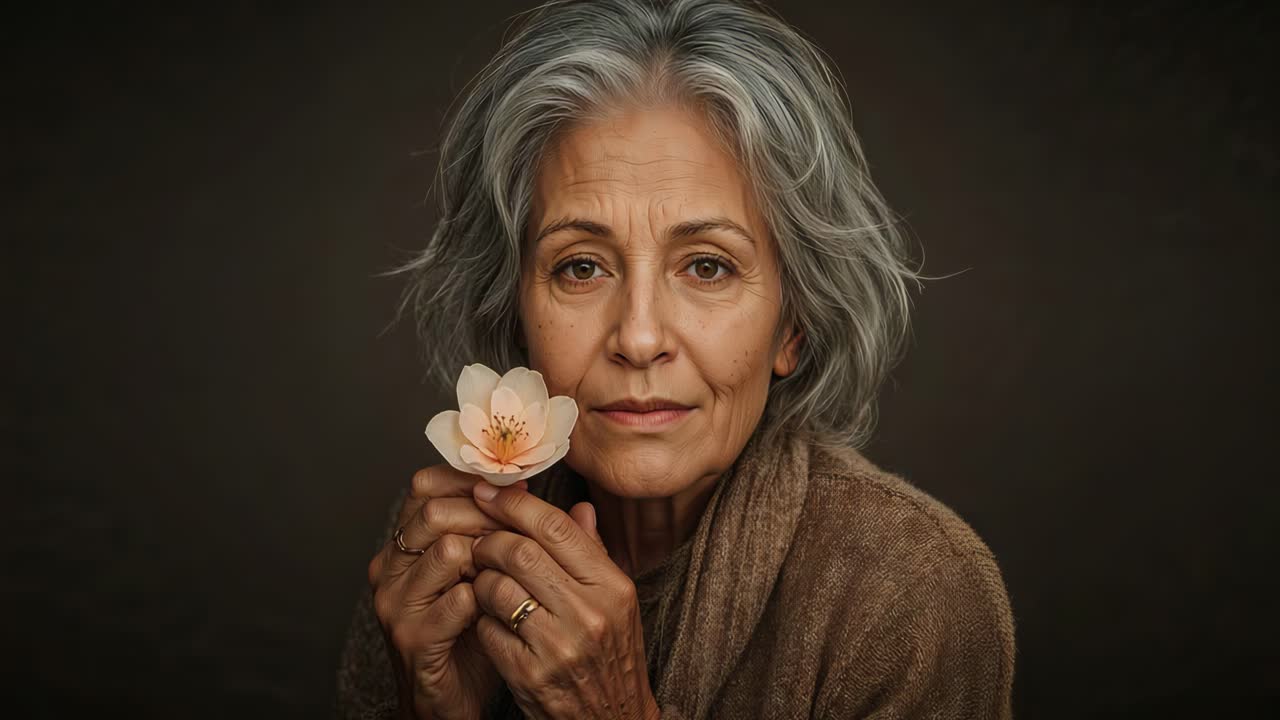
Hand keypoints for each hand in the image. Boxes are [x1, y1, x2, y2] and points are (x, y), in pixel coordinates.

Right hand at [366, 465, 526, 719]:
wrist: (448, 698)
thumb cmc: (470, 632)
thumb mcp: (487, 573)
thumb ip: (507, 531)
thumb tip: (546, 492)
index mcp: (403, 545)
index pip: (425, 487)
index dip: (470, 480)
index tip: (513, 486)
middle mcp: (390, 568)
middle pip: (436, 512)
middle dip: (488, 515)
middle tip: (522, 528)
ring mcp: (396, 603)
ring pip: (447, 550)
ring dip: (490, 555)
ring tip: (514, 569)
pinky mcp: (412, 637)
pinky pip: (458, 600)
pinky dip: (489, 597)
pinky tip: (503, 606)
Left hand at [467, 482, 660, 719]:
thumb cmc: (612, 656)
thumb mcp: (616, 603)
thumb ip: (594, 553)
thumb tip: (579, 507)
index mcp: (612, 586)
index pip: (557, 527)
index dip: (516, 505)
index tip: (490, 493)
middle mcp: (589, 613)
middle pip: (520, 551)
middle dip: (489, 540)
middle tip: (479, 541)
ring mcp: (559, 646)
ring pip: (497, 588)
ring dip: (480, 579)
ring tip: (484, 581)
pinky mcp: (530, 675)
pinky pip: (488, 629)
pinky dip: (481, 618)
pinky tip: (489, 618)